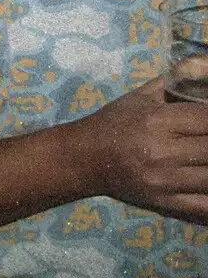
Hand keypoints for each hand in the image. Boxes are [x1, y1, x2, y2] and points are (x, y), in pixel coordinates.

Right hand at [72, 75, 207, 221]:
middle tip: (206, 139)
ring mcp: (165, 181)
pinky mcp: (166, 203)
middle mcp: (162, 152)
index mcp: (157, 121)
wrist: (83, 159)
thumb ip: (175, 84)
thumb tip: (205, 70)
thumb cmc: (114, 123)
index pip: (207, 118)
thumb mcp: (140, 96)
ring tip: (206, 156)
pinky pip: (205, 206)